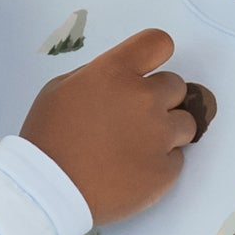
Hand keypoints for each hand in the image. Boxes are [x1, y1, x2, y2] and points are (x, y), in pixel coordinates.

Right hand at [18, 27, 198, 226]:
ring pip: (186, 123)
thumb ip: (99, 75)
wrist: (48, 191)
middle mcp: (144, 98)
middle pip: (176, 86)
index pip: (158, 43)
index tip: (149, 70)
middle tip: (134, 119)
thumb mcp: (61, 89)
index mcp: (115, 72)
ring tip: (138, 147)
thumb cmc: (47, 138)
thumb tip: (123, 77)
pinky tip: (133, 170)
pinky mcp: (166, 170)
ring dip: (168, 131)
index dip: (156, 55)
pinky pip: (177, 159)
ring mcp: (159, 135)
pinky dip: (160, 164)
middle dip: (160, 99)